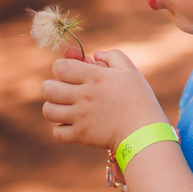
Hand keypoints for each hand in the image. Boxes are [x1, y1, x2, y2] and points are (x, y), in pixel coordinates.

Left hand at [41, 47, 167, 150]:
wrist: (145, 132)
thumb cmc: (139, 99)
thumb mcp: (130, 71)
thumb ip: (112, 56)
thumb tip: (94, 55)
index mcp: (95, 77)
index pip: (59, 67)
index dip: (61, 67)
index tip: (70, 72)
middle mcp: (84, 96)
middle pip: (48, 88)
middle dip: (52, 87)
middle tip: (64, 91)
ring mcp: (81, 117)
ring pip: (48, 110)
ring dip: (54, 108)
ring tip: (66, 108)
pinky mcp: (81, 136)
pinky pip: (57, 133)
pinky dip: (61, 129)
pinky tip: (73, 125)